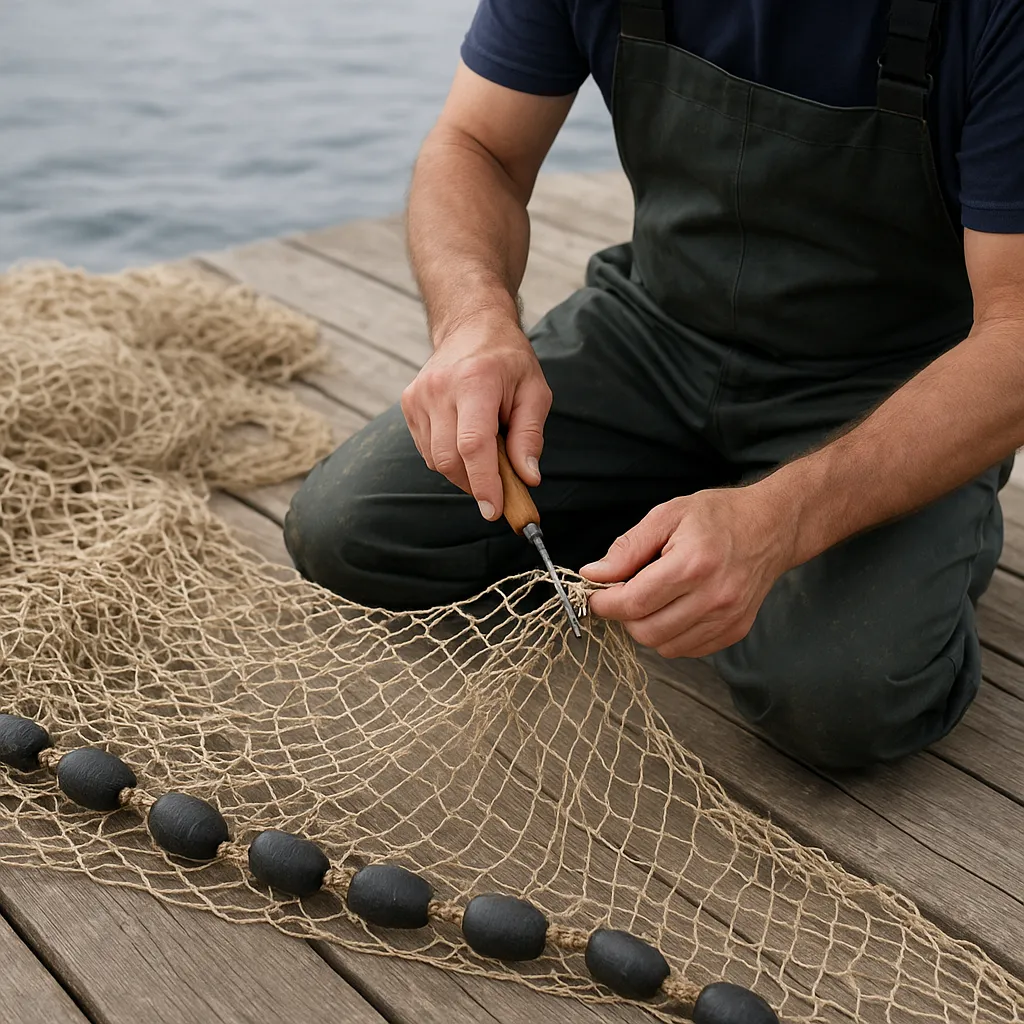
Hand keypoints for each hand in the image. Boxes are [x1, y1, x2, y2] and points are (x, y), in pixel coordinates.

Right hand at [401, 309, 551, 519]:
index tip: (494, 511)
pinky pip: (427, 450)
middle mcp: (438, 389)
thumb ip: (530, 436)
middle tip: (501, 488)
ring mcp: (418, 397)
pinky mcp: (408, 404)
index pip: (473, 445)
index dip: (484, 483)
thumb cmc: (508, 360)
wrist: (470, 325)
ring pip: (436, 460)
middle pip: (450, 459)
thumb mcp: (535, 391)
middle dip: (476, 484)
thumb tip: (528, 478)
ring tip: (487, 455)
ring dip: (464, 472)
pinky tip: (466, 442)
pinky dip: (449, 459)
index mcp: (474, 382)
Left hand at [580, 487, 796, 657]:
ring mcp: (727, 618)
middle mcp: (713, 597)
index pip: (633, 603)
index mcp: (692, 564)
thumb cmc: (718, 517)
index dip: (605, 603)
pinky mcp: (735, 630)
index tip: (596, 595)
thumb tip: (594, 574)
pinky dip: (671, 635)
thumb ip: (627, 548)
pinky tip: (675, 608)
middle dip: (625, 616)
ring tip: (654, 598)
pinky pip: (687, 649)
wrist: (770, 527)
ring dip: (648, 627)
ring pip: (665, 646)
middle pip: (646, 631)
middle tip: (626, 593)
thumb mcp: (666, 516)